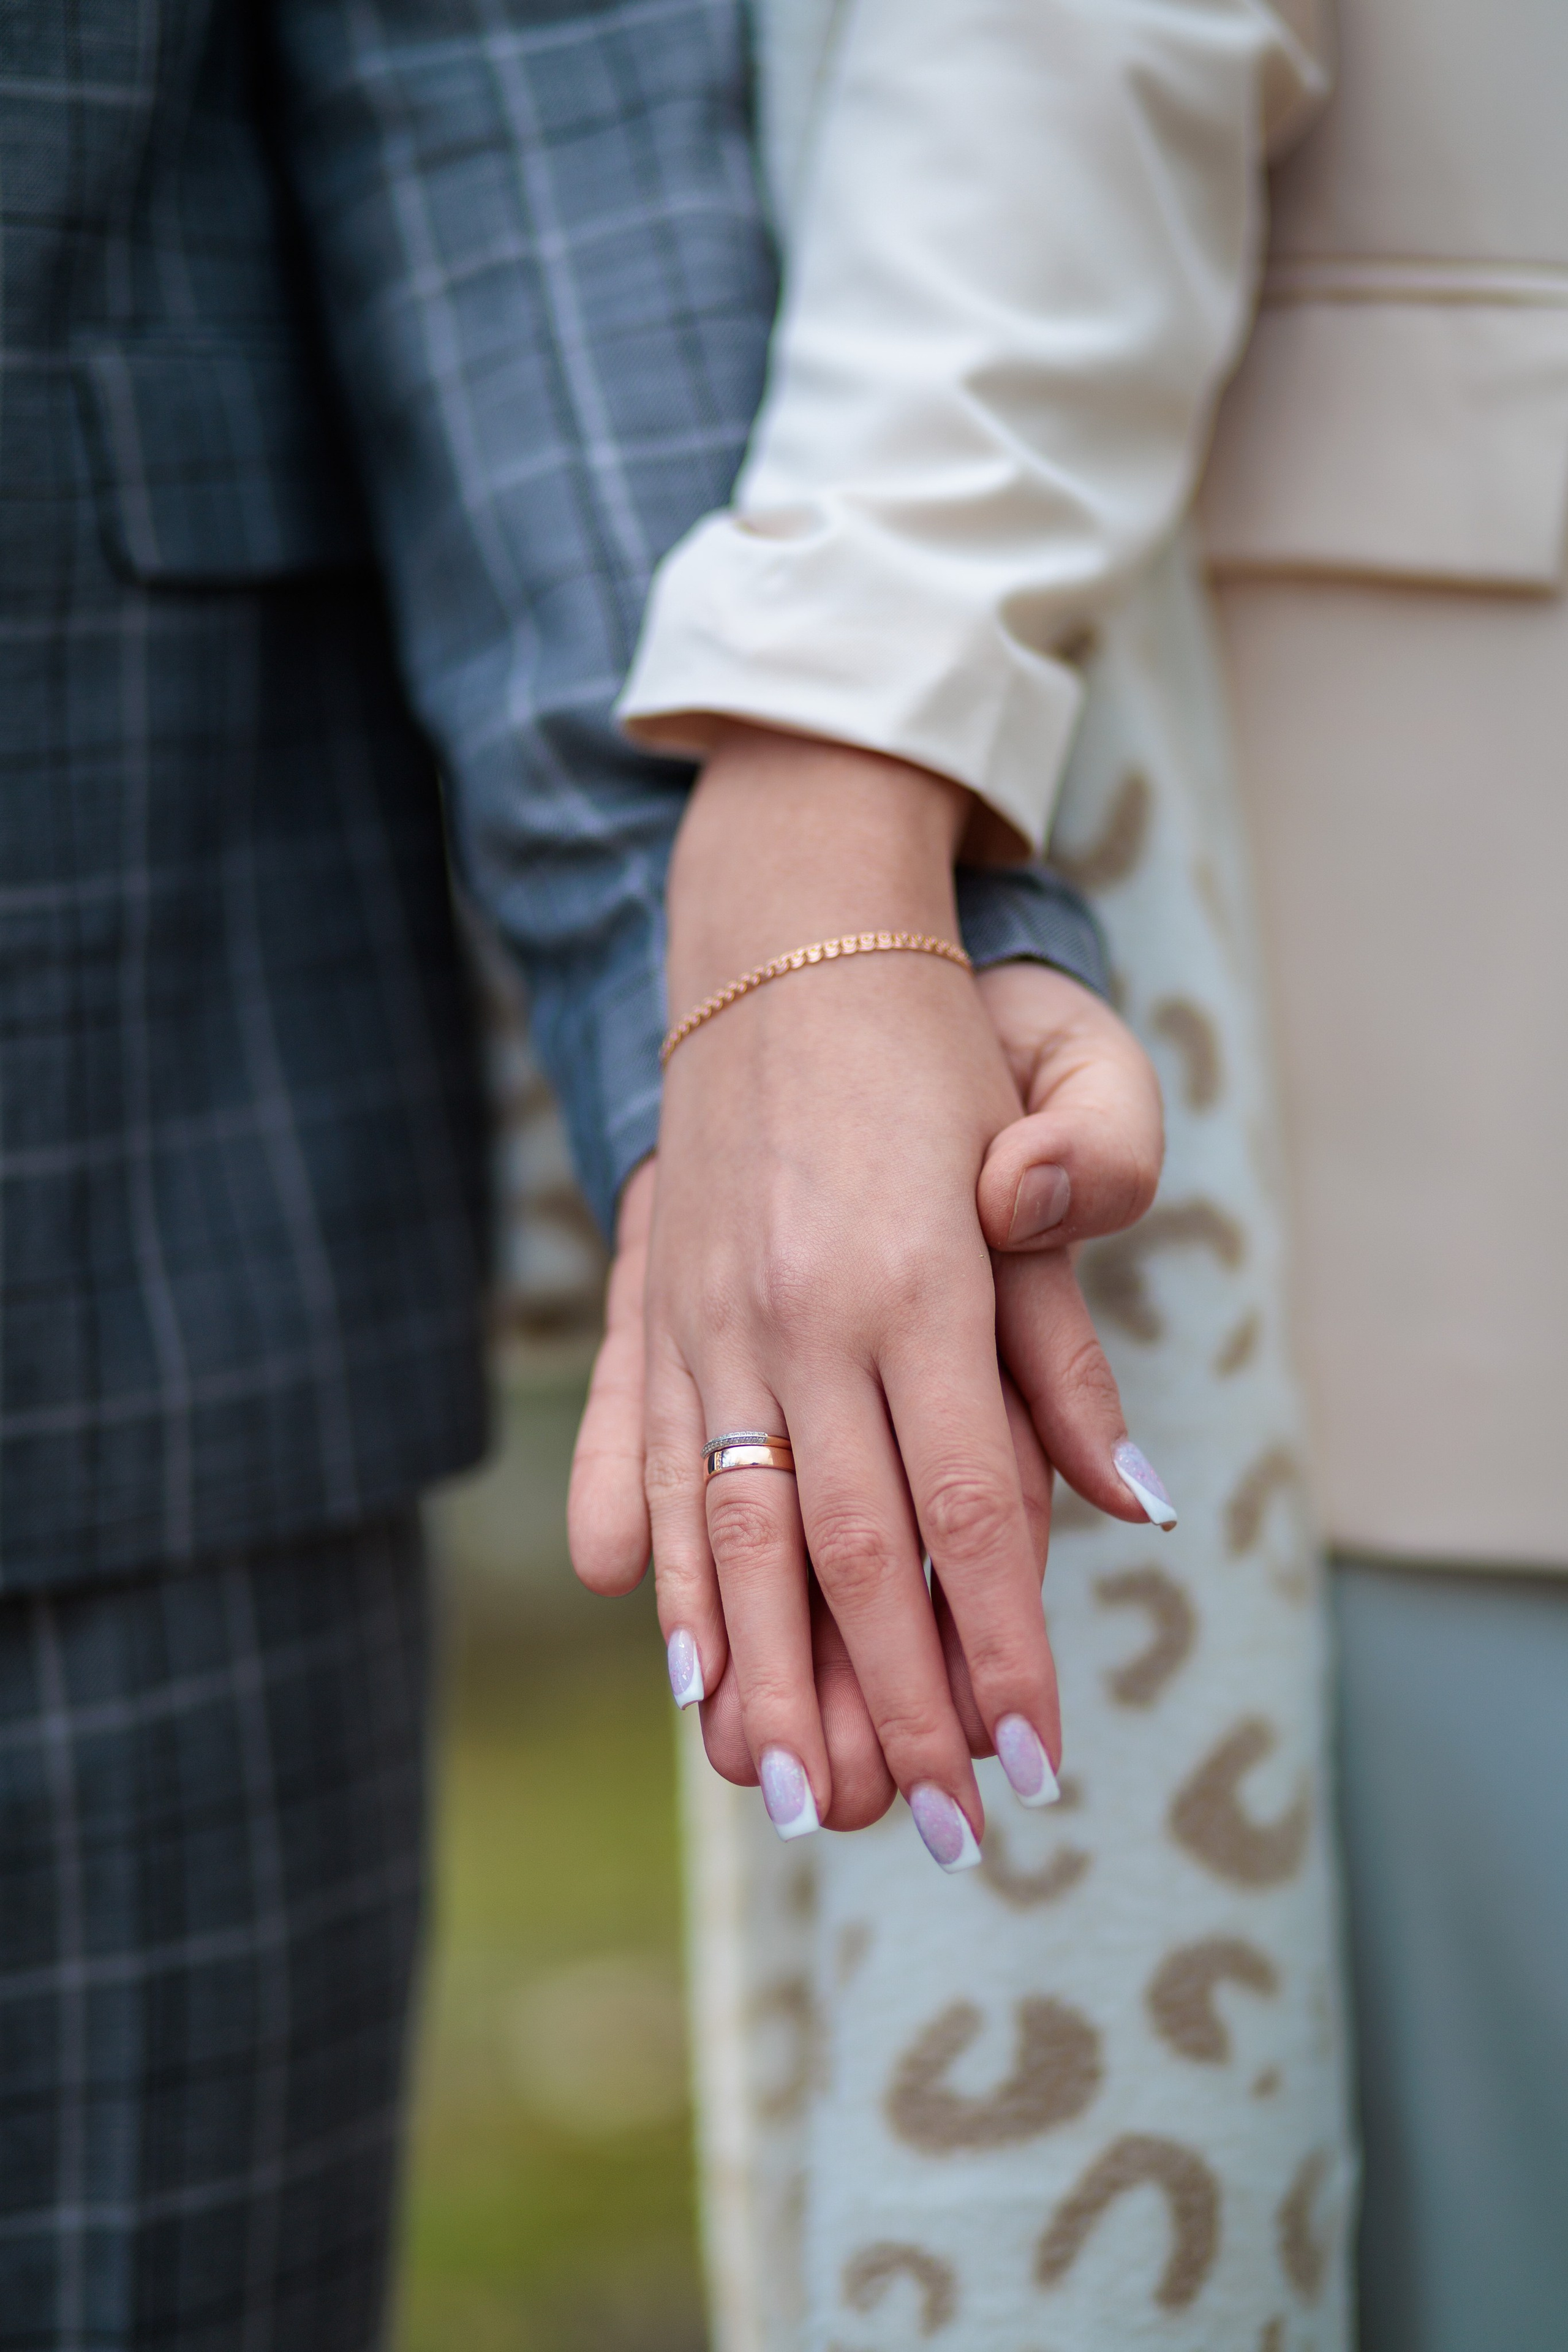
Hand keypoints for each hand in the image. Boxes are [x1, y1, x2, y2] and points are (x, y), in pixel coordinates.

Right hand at [569, 955, 1169, 1823]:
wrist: (780, 931)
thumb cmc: (943, 1041)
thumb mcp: (1060, 1130)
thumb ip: (1079, 1321)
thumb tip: (1130, 1498)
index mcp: (922, 1277)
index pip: (972, 1508)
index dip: (1005, 1648)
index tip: (1035, 1765)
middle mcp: (803, 1312)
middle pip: (853, 1552)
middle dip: (897, 1707)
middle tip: (933, 1832)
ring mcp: (714, 1314)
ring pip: (738, 1534)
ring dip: (769, 1681)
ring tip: (796, 1803)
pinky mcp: (658, 1308)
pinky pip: (652, 1470)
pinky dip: (667, 1587)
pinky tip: (685, 1676)